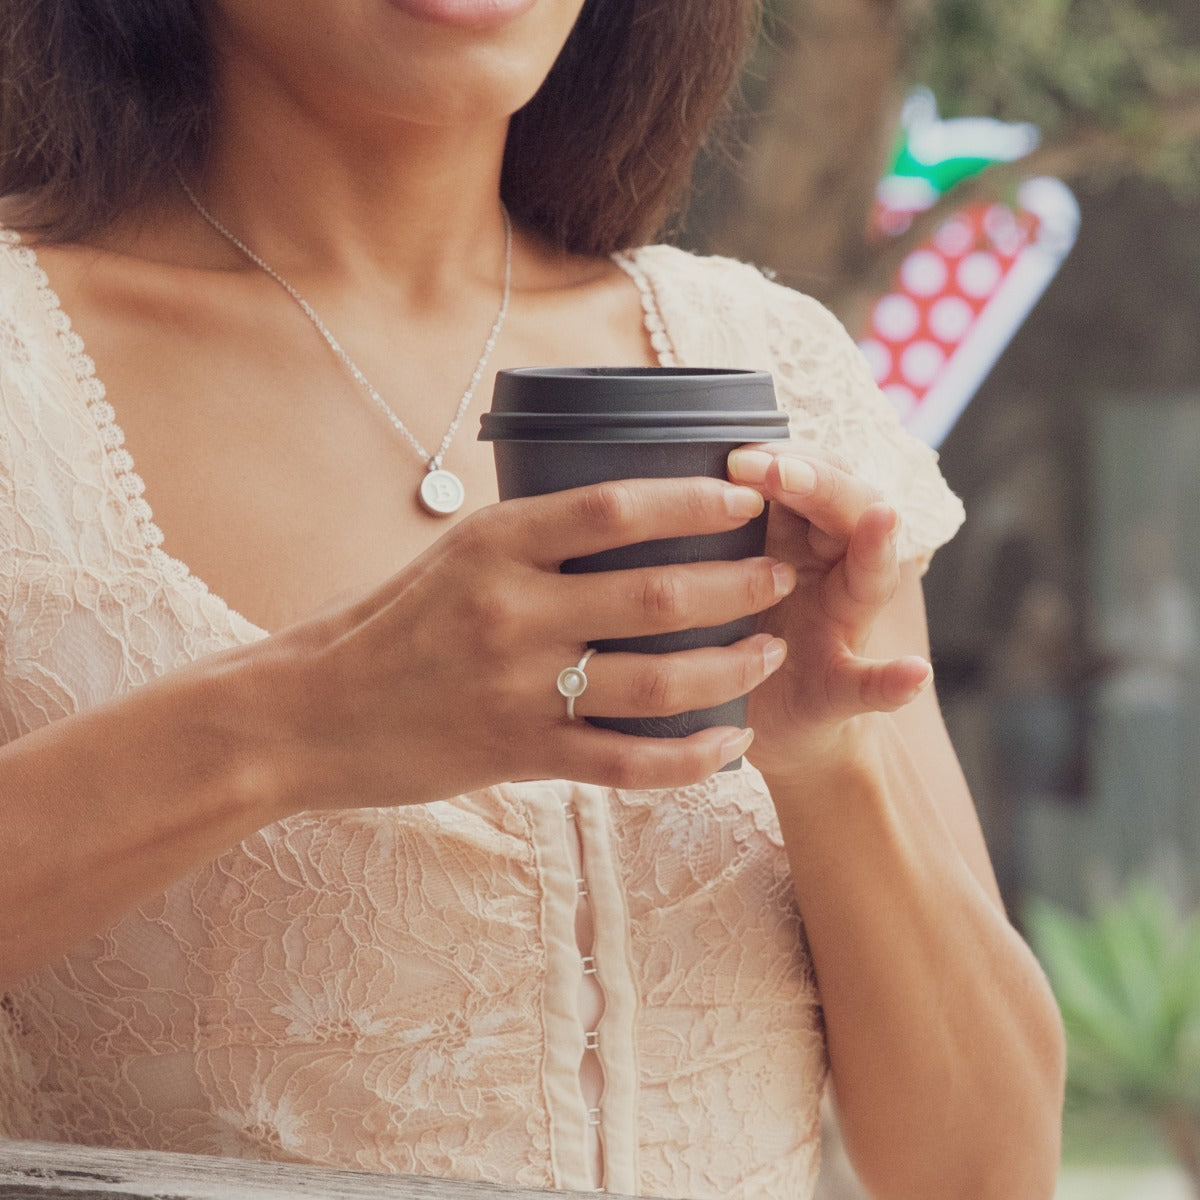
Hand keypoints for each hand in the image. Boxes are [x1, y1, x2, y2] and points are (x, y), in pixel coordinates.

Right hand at [264, 477, 795, 810]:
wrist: (306, 715)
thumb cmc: (384, 626)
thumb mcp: (451, 558)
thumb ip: (530, 543)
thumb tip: (620, 518)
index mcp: (493, 545)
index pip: (615, 508)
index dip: (694, 502)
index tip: (746, 499)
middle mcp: (511, 611)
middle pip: (655, 596)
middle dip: (736, 587)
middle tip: (778, 578)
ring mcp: (517, 689)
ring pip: (655, 683)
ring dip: (727, 669)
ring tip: (768, 651)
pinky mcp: (517, 754)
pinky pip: (625, 763)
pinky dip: (687, 758)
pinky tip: (727, 744)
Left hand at [727, 445, 932, 778]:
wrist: (756, 722)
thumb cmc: (724, 634)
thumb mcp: (707, 573)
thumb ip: (698, 527)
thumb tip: (644, 475)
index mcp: (789, 537)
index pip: (802, 476)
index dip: (777, 460)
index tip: (736, 455)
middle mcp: (826, 572)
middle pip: (845, 508)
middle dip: (818, 482)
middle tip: (779, 470)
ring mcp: (841, 629)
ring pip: (871, 577)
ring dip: (877, 547)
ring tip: (883, 519)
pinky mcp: (840, 690)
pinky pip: (871, 684)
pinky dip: (895, 680)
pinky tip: (913, 674)